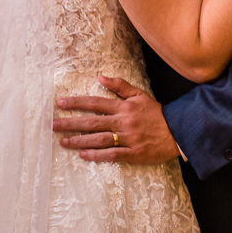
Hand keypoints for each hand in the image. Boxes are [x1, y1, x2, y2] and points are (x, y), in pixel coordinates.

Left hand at [52, 76, 180, 164]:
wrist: (178, 131)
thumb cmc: (157, 113)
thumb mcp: (140, 95)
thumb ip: (120, 86)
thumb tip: (101, 77)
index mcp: (124, 107)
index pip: (95, 103)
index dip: (77, 103)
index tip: (60, 103)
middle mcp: (123, 122)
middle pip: (92, 122)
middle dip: (71, 123)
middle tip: (53, 125)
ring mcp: (127, 138)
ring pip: (98, 139)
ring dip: (79, 140)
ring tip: (62, 141)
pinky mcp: (133, 153)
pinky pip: (111, 155)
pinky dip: (96, 155)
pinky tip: (82, 155)